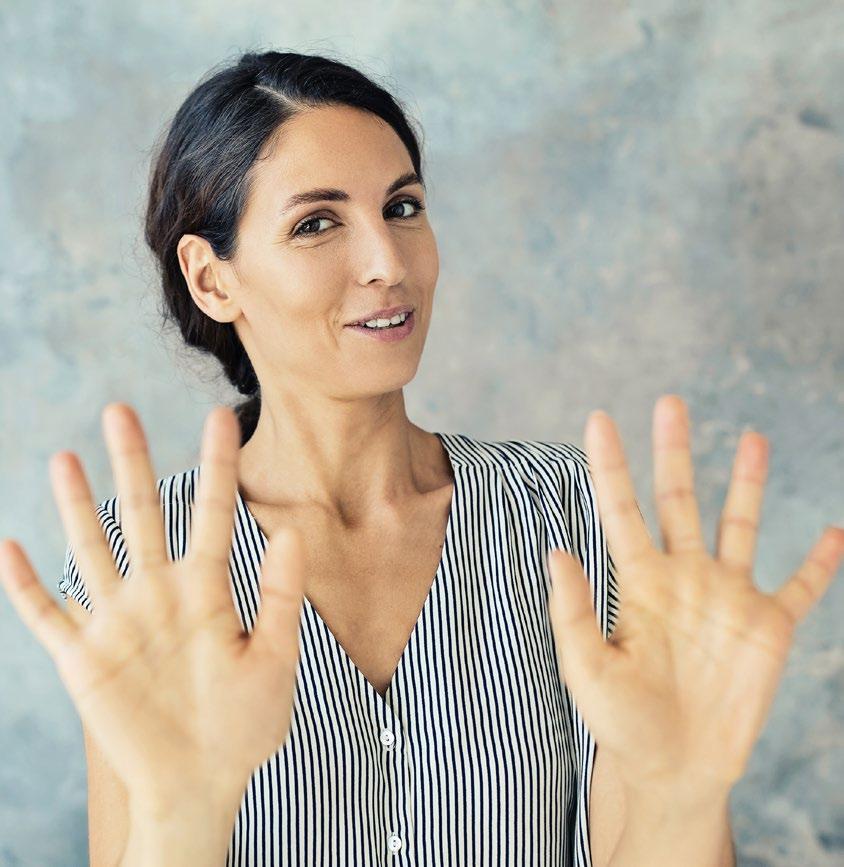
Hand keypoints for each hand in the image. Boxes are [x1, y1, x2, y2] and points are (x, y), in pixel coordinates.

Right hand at [0, 403, 304, 808]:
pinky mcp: (84, 660)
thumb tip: (288, 529)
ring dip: (76, 507)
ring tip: (66, 457)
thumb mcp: (274, 657)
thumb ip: (280, 595)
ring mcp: (118, 623)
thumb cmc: (246, 724)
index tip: (221, 416)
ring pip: (92, 550)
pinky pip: (47, 616)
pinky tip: (10, 547)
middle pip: (143, 514)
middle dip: (132, 463)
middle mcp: (159, 594)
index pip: (212, 513)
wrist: (202, 782)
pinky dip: (26, 586)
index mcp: (207, 590)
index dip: (216, 465)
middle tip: (121, 409)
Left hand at [547, 394, 843, 798]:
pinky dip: (820, 563)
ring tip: (753, 437)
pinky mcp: (768, 627)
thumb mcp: (586, 668)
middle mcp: (683, 576)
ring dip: (746, 482)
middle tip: (669, 402)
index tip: (599, 418)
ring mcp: (728, 597)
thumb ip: (572, 611)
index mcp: (638, 581)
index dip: (610, 465)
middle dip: (674, 451)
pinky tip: (835, 533)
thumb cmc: (622, 721)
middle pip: (678, 499)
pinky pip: (801, 587)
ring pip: (739, 524)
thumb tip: (557, 550)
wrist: (674, 767)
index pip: (621, 509)